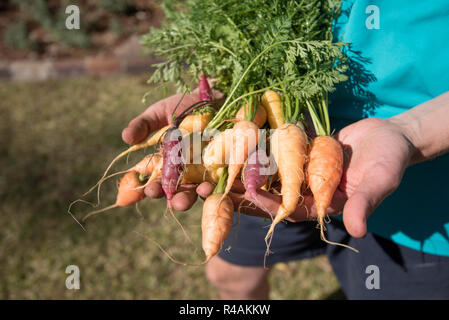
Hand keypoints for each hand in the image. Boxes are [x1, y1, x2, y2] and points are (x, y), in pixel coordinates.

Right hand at [122, 86, 221, 210]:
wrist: (211, 98)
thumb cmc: (181, 107)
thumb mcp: (159, 114)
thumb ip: (143, 126)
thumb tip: (126, 137)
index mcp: (164, 164)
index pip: (154, 182)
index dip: (147, 189)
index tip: (143, 192)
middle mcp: (183, 173)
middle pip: (176, 192)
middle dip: (173, 198)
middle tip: (169, 200)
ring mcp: (203, 172)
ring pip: (196, 192)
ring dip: (191, 198)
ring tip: (188, 197)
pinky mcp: (221, 168)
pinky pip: (217, 182)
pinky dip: (213, 188)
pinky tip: (208, 187)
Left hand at [206, 118, 414, 237]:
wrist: (389, 135)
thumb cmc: (388, 160)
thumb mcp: (379, 181)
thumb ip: (364, 203)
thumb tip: (356, 230)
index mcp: (322, 205)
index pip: (289, 210)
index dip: (269, 205)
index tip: (248, 194)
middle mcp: (307, 192)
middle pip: (271, 195)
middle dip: (244, 192)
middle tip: (217, 187)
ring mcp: (302, 173)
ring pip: (269, 175)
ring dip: (245, 171)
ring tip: (219, 165)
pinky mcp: (300, 155)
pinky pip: (276, 154)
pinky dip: (259, 150)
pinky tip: (238, 141)